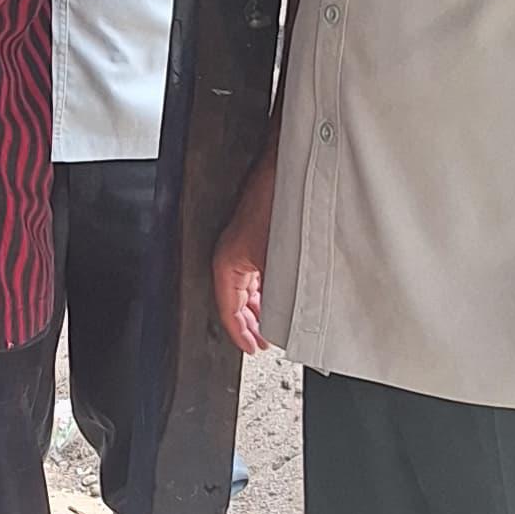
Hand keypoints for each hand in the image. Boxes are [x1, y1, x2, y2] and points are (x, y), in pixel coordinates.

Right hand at [210, 157, 274, 356]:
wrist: (288, 167)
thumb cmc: (276, 199)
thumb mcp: (276, 259)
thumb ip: (276, 292)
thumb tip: (280, 318)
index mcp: (227, 261)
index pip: (228, 308)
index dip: (240, 332)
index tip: (252, 346)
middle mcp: (233, 254)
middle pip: (236, 299)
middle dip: (250, 322)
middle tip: (262, 340)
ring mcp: (246, 244)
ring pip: (248, 286)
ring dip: (259, 305)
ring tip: (272, 322)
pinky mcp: (260, 234)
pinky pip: (258, 271)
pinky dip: (267, 287)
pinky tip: (281, 293)